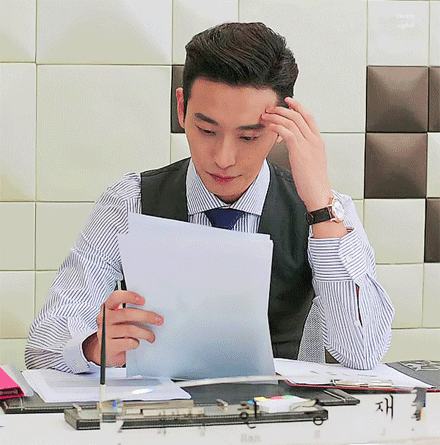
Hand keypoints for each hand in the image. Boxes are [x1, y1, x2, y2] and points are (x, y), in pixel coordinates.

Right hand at [82, 290, 162, 366]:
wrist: (104, 352)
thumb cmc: (116, 331)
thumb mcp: (120, 319)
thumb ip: (129, 311)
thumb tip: (151, 310)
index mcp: (108, 308)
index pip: (116, 297)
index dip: (130, 296)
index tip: (143, 300)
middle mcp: (104, 319)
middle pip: (127, 313)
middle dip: (146, 316)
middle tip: (158, 320)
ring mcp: (104, 333)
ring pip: (130, 329)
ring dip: (145, 333)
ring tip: (151, 336)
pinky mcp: (108, 347)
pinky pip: (128, 342)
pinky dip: (136, 343)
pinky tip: (137, 343)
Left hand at [262, 97, 331, 211]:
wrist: (318, 194)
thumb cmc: (313, 182)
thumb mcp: (311, 162)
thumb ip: (304, 150)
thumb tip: (293, 146)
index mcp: (318, 141)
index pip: (308, 117)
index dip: (298, 107)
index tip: (288, 102)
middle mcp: (314, 140)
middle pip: (298, 116)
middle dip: (283, 109)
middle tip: (270, 108)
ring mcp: (307, 145)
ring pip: (291, 122)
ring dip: (276, 116)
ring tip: (265, 116)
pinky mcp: (299, 152)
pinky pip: (287, 132)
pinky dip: (277, 126)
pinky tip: (269, 126)